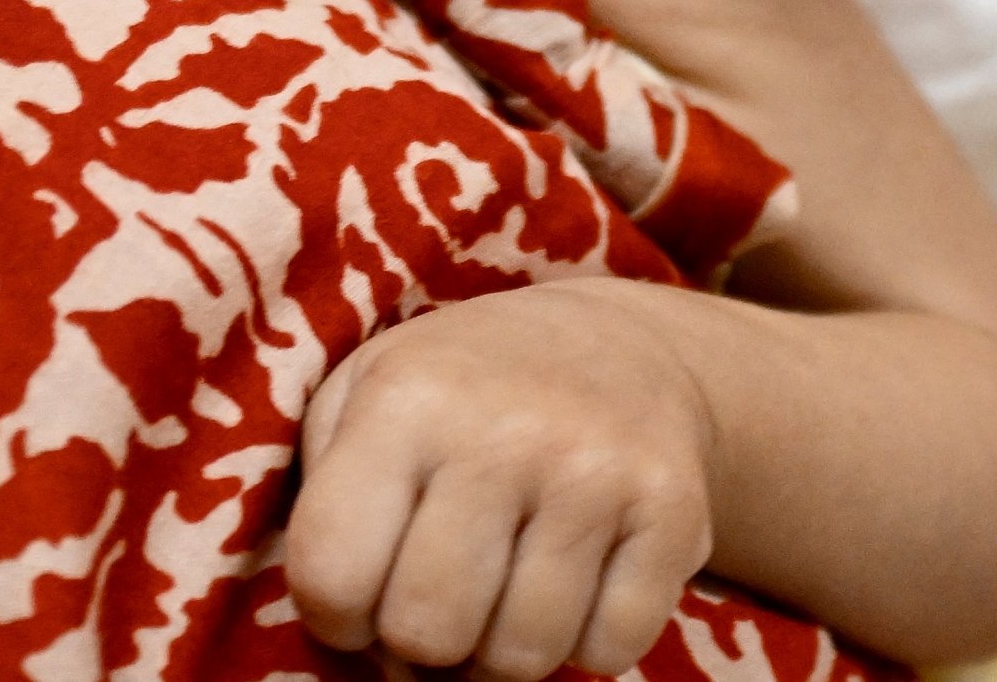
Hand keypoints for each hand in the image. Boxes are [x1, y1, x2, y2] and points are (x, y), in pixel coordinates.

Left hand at [285, 282, 715, 679]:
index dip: (334, 613)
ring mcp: (597, 473)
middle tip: (437, 596)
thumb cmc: (459, 392)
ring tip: (501, 587)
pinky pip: (608, 653)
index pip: (331, 575)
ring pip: (520, 657)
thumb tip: (340, 634)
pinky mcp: (674, 513)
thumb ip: (322, 500)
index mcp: (407, 398)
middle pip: (428, 632)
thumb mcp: (362, 397)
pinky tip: (573, 582)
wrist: (618, 346)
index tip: (358, 592)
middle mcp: (504, 431)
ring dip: (501, 647)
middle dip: (420, 640)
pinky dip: (584, 644)